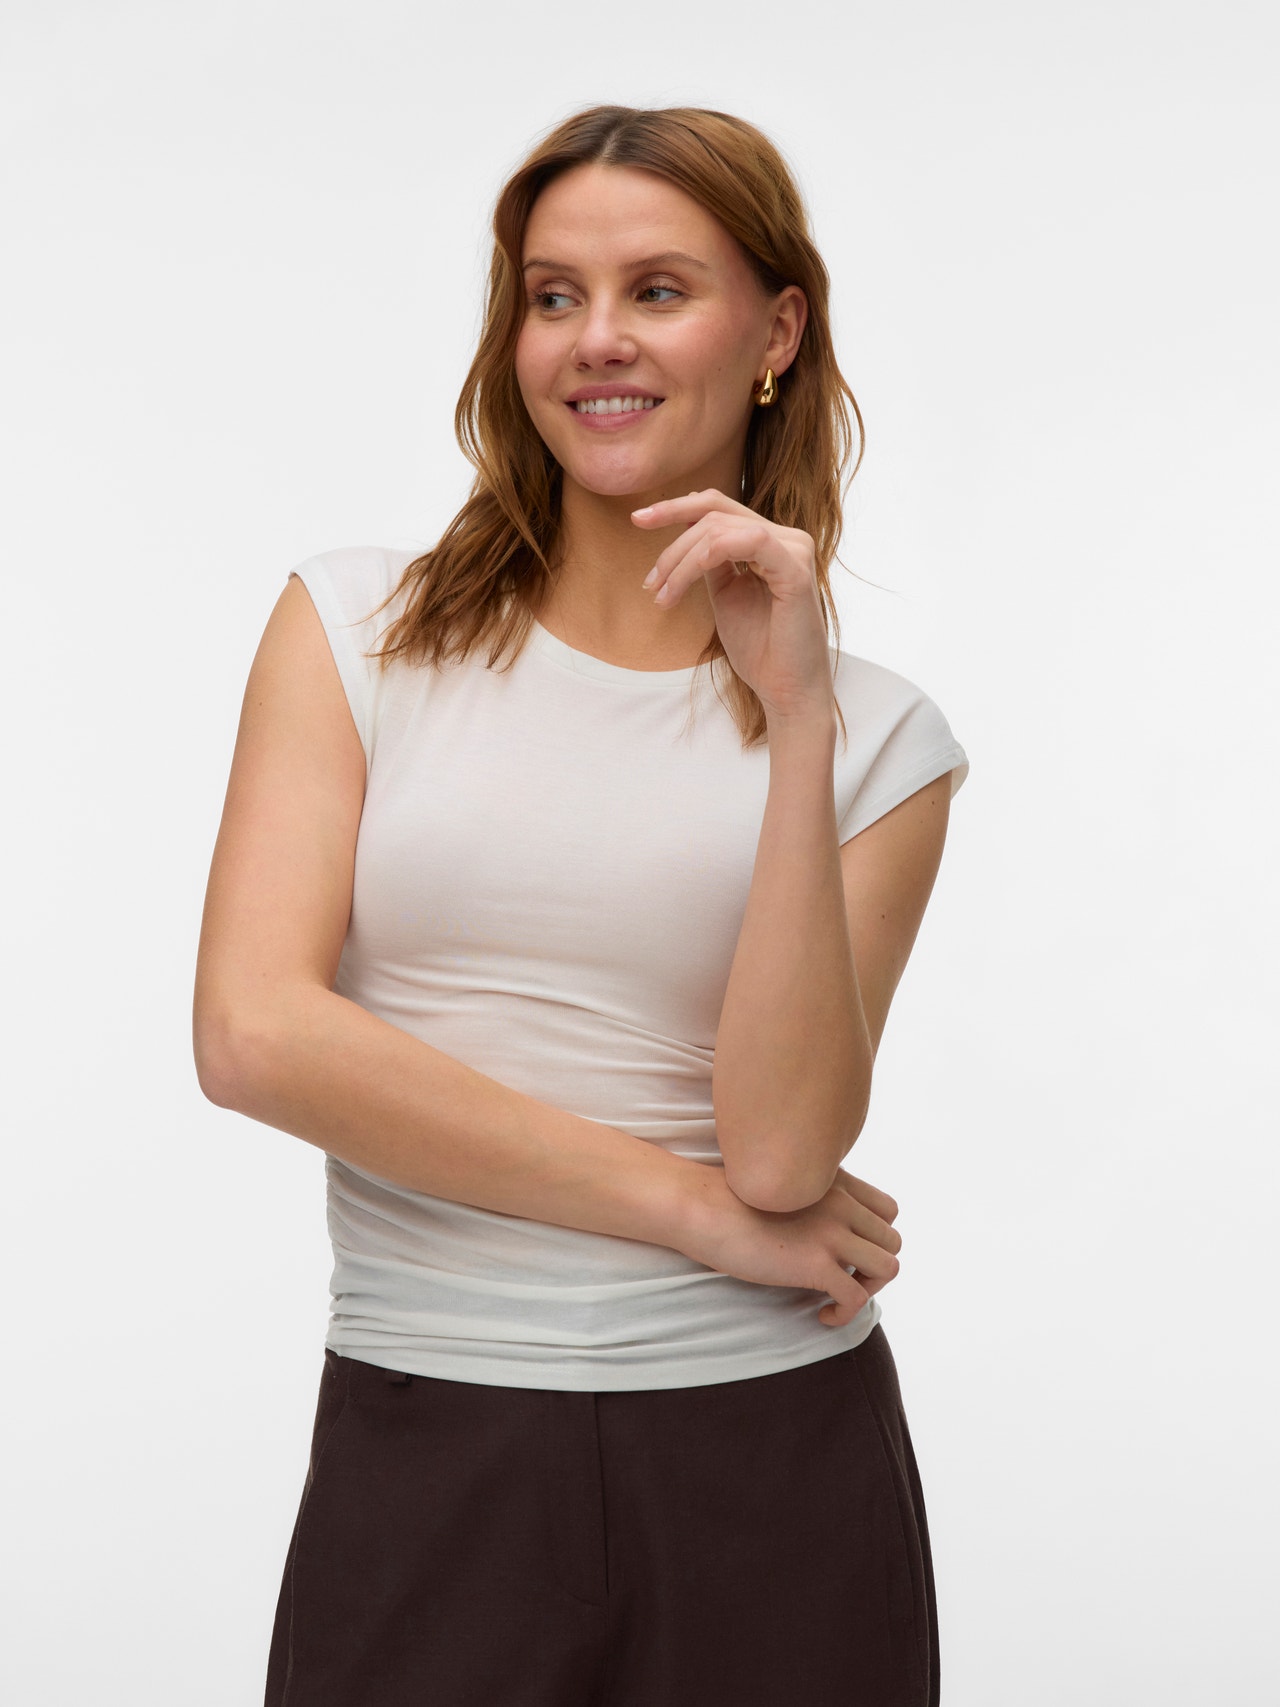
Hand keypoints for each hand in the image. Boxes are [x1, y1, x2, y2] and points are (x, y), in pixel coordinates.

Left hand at [632, 489, 834, 723]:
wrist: (785, 690)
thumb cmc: (760, 648)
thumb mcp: (725, 593)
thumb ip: (710, 560)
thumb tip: (686, 528)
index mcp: (769, 541)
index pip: (718, 507)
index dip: (675, 508)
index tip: (638, 519)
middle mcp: (786, 538)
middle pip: (715, 512)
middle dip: (671, 541)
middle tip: (649, 581)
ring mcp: (794, 549)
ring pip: (721, 529)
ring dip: (681, 561)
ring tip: (663, 595)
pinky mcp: (796, 568)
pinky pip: (747, 541)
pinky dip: (706, 557)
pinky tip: (685, 581)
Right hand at [679, 1165, 902, 1328]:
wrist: (702, 1207)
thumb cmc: (729, 1199)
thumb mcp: (784, 1186)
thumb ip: (812, 1199)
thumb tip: (820, 1233)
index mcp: (835, 1182)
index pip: (888, 1210)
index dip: (876, 1236)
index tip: (850, 1252)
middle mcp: (841, 1204)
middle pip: (892, 1241)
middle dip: (872, 1267)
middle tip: (842, 1280)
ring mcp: (831, 1233)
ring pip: (887, 1267)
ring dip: (868, 1289)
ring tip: (837, 1296)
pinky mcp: (815, 1264)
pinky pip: (856, 1298)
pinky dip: (846, 1314)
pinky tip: (821, 1315)